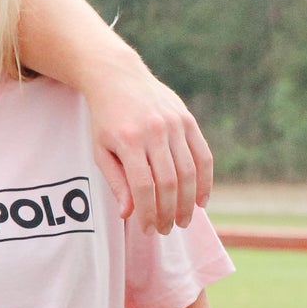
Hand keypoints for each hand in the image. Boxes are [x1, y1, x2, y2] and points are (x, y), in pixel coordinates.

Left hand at [83, 59, 211, 233]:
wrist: (118, 77)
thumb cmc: (106, 119)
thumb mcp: (101, 150)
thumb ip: (116, 182)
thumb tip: (129, 214)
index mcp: (129, 140)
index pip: (143, 186)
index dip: (148, 212)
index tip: (148, 230)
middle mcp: (154, 131)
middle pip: (168, 182)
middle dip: (169, 212)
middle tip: (166, 229)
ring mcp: (174, 124)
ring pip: (188, 171)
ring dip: (188, 202)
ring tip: (183, 220)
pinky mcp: (188, 120)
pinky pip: (203, 155)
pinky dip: (205, 180)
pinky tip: (201, 200)